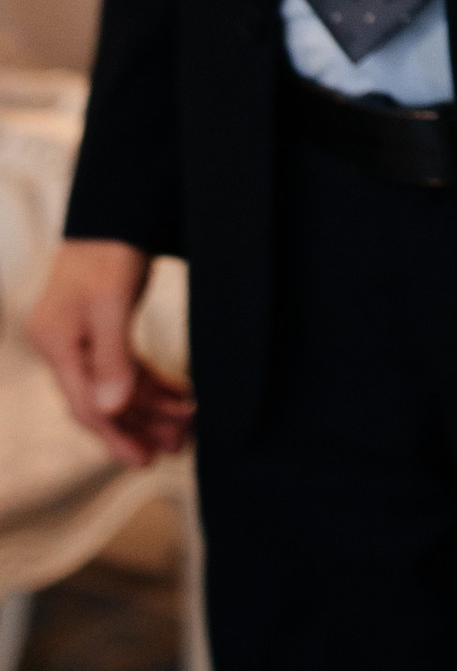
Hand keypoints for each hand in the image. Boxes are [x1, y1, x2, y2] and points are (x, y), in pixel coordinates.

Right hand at [24, 238, 194, 467]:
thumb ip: (112, 359)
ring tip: (186, 426)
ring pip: (116, 386)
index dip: (116, 436)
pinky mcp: (100, 329)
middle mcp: (63, 345)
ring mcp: (79, 338)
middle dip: (139, 425)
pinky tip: (180, 396)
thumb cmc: (109, 252)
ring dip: (150, 407)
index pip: (85, 404)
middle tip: (179, 447)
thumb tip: (110, 412)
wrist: (115, 210)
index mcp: (56, 343)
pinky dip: (150, 382)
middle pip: (102, 400)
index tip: (145, 460)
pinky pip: (124, 367)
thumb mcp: (111, 304)